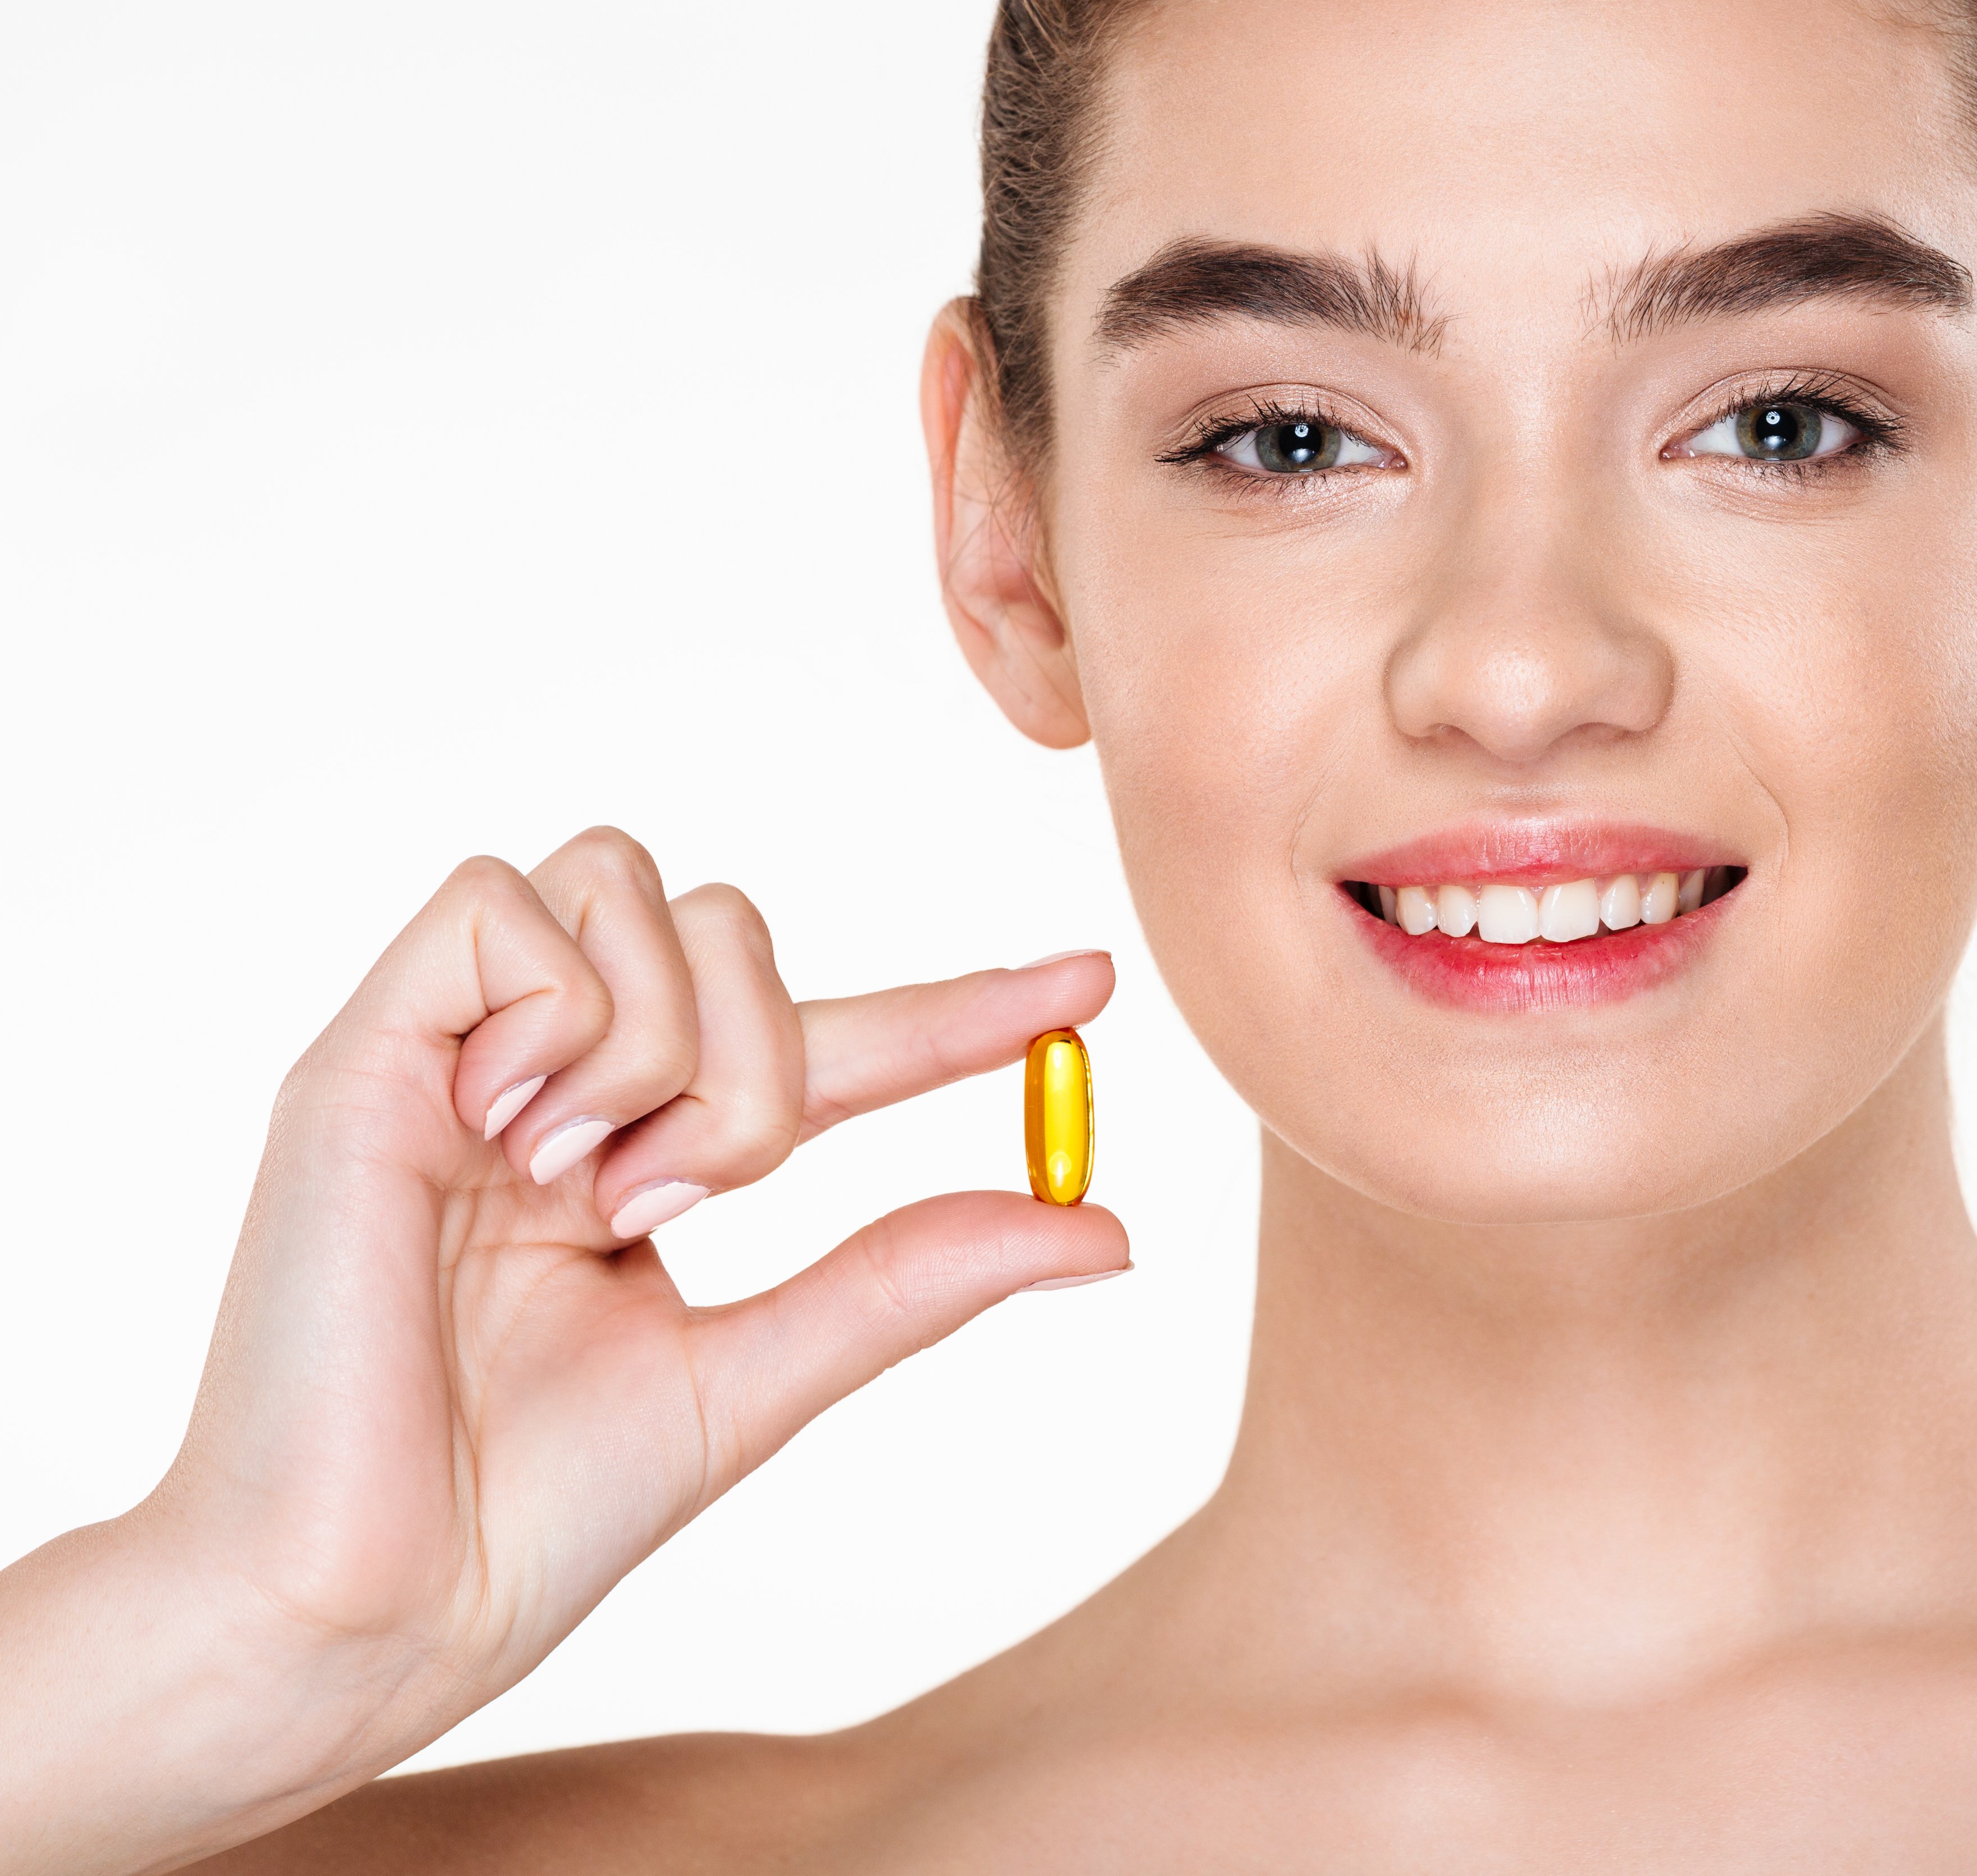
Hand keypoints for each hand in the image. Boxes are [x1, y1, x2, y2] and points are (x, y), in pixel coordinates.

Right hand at [0, 827, 1128, 1873]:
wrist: (372, 1601)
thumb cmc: (527, 1513)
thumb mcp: (760, 1371)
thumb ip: (914, 1277)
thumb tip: (1102, 1228)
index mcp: (639, 1150)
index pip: (828, 1041)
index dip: (957, 1010)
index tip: (1090, 986)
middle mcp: (554, 1080)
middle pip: (736, 927)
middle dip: (761, 1066)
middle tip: (670, 1208)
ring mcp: (459, 1055)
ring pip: (640, 885)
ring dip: (662, 1046)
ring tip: (580, 1187)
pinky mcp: (365, 1050)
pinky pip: (505, 902)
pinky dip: (554, 1013)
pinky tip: (509, 1135)